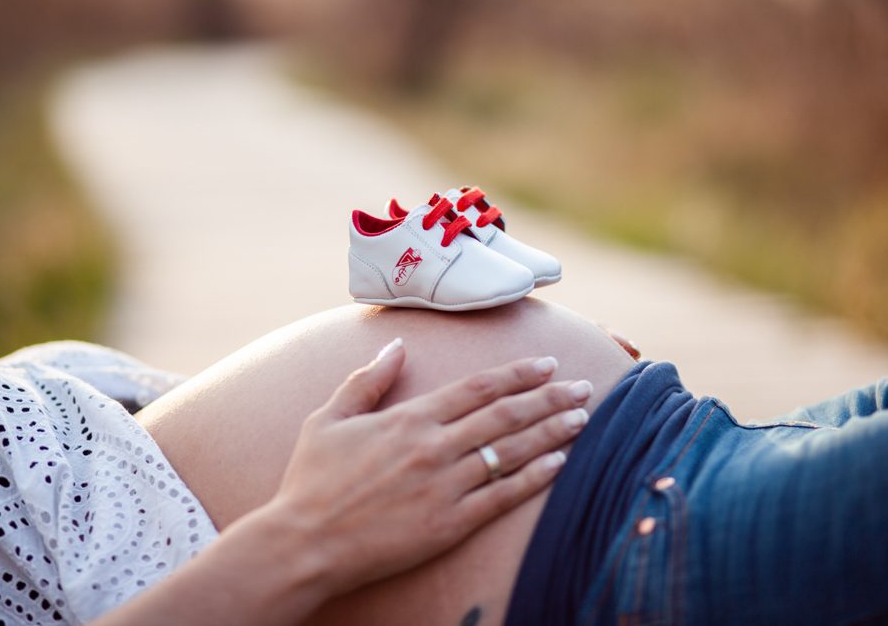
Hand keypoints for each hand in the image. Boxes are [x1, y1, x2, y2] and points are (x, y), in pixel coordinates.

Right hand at [260, 337, 592, 597]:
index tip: (547, 363)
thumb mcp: (328, 418)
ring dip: (552, 432)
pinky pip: (502, 496)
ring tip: (582, 419)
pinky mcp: (449, 524)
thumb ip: (366, 380)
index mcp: (409, 418)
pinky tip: (559, 463)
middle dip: (550, 398)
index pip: (478, 387)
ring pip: (512, 452)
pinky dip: (534, 477)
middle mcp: (435, 447)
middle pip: (506, 415)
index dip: (518, 373)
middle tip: (583, 387)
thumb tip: (396, 345)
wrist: (304, 543)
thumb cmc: (311, 480)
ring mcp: (445, 486)